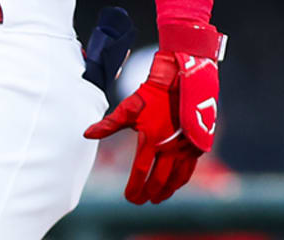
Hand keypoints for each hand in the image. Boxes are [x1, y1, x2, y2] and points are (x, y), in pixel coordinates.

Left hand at [84, 50, 218, 203]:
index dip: (134, 187)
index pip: (140, 172)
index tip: (129, 198)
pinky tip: (174, 185)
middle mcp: (170, 148)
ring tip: (156, 199)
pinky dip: (180, 182)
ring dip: (166, 192)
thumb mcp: (128, 108)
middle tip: (140, 201)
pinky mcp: (197, 146)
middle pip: (159, 180)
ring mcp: (186, 148)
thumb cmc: (151, 95)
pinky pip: (189, 170)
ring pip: (176, 179)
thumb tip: (86, 134)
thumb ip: (108, 125)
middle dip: (149, 194)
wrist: (179, 81)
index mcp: (151, 140)